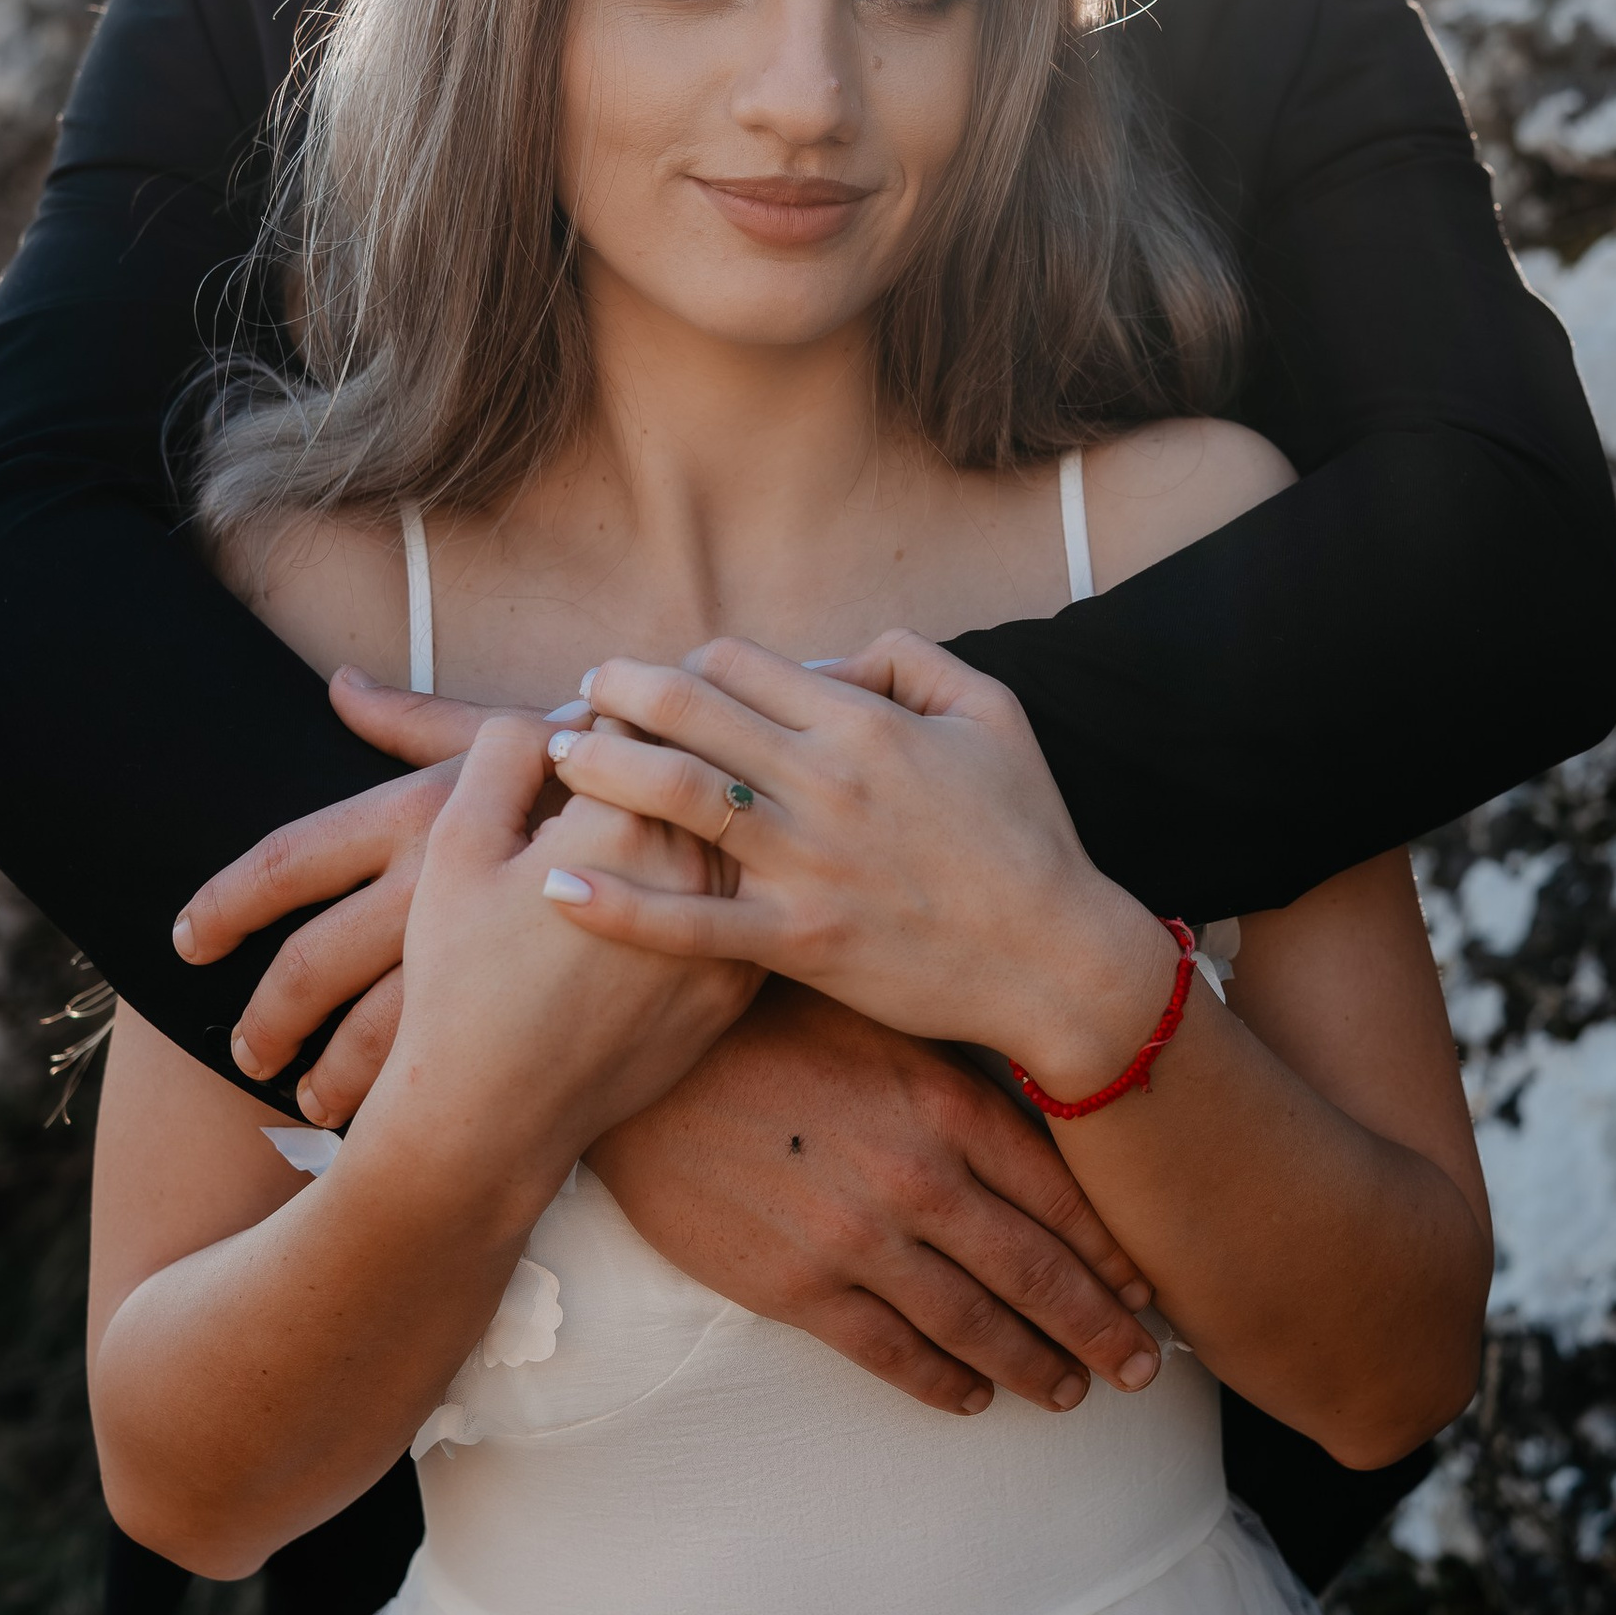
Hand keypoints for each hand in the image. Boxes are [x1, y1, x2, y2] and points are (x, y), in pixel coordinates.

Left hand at [171, 667, 583, 1123]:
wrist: (725, 834)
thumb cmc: (605, 782)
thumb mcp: (515, 742)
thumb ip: (421, 723)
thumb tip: (341, 687)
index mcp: (414, 817)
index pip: (285, 862)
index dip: (223, 904)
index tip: (187, 941)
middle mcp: (432, 887)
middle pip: (310, 964)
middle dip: (269, 1016)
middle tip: (248, 1048)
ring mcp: (480, 956)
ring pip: (371, 1034)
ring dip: (329, 1075)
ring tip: (307, 1101)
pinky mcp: (531, 1012)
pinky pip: (445, 1072)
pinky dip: (405, 1103)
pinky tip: (392, 1125)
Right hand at [360, 714, 754, 1210]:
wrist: (495, 1112)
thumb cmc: (462, 977)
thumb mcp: (457, 846)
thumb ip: (507, 751)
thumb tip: (565, 709)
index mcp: (627, 822)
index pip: (640, 722)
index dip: (608, 713)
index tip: (591, 722)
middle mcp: (698, 872)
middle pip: (705, 771)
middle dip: (671, 751)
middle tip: (634, 748)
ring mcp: (729, 934)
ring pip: (736, 836)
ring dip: (708, 812)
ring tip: (661, 812)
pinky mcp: (741, 988)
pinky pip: (748, 906)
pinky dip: (729, 882)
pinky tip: (684, 886)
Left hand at [545, 635, 1175, 1094]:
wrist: (1059, 957)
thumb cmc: (1029, 833)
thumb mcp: (993, 712)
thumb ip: (910, 660)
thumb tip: (829, 657)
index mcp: (866, 724)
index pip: (740, 665)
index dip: (685, 664)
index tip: (654, 680)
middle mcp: (828, 784)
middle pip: (690, 714)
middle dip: (619, 694)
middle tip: (578, 696)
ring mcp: (809, 865)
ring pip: (677, 797)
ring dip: (601, 767)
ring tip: (556, 755)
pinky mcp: (800, 943)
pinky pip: (691, 922)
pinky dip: (616, 904)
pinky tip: (556, 885)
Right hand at [589, 986, 1162, 1416]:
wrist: (644, 1058)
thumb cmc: (769, 1020)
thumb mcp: (883, 1022)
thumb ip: (959, 1077)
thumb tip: (1044, 1113)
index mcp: (950, 1105)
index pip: (1063, 1197)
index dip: (1115, 1254)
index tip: (1151, 1289)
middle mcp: (919, 1179)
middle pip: (1039, 1274)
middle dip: (1102, 1328)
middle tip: (1145, 1366)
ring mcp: (859, 1240)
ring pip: (975, 1326)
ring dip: (1035, 1367)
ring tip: (1070, 1392)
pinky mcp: (796, 1286)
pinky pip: (890, 1353)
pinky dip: (941, 1383)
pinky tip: (972, 1398)